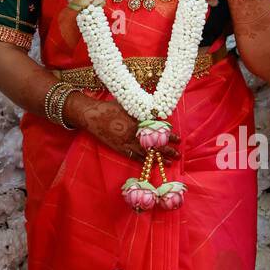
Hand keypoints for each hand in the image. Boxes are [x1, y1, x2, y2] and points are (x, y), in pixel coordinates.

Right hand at [66, 95, 180, 161]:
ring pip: (146, 153)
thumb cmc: (110, 107)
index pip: (157, 131)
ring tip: (170, 163)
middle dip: (167, 150)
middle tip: (178, 154)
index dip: (168, 135)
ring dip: (159, 158)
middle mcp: (133, 134)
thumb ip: (143, 109)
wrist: (92, 115)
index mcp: (137, 122)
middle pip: (154, 144)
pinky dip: (144, 161)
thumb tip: (157, 111)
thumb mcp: (129, 104)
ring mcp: (126, 143)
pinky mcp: (120, 149)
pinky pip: (134, 157)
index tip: (177, 138)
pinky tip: (152, 165)